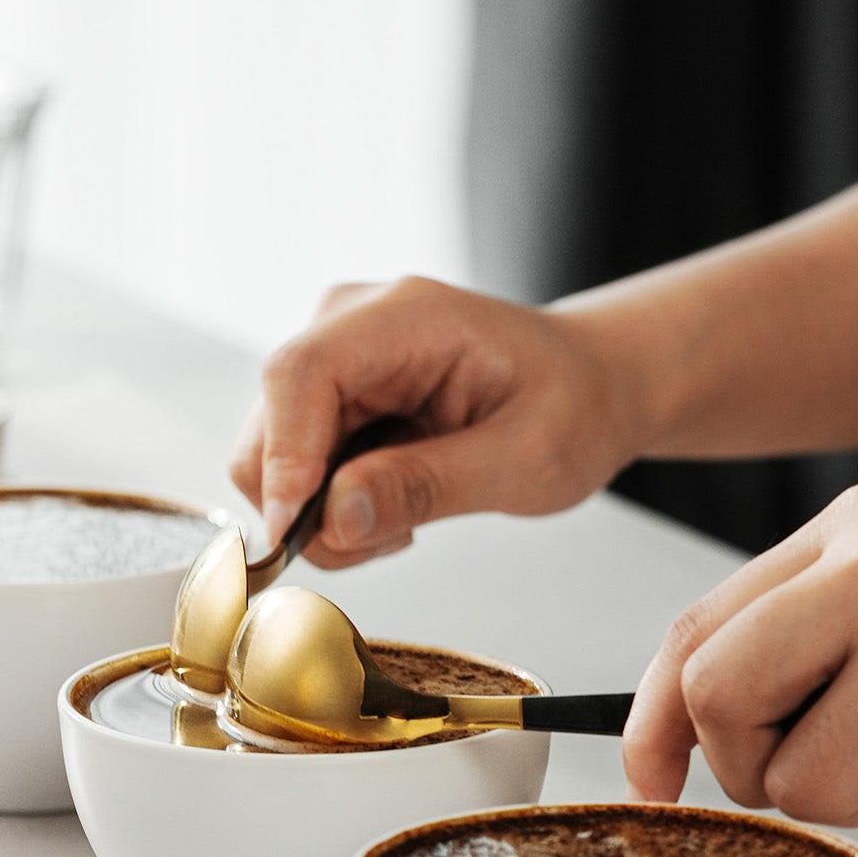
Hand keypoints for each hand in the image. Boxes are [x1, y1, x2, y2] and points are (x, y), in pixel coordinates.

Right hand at [230, 277, 633, 567]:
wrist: (587, 386)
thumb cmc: (571, 406)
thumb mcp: (522, 459)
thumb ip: (425, 486)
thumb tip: (334, 520)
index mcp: (405, 318)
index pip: (301, 374)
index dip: (284, 458)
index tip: (295, 533)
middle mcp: (350, 326)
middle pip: (269, 426)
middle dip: (305, 507)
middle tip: (389, 538)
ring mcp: (335, 362)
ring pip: (271, 459)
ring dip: (322, 516)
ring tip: (403, 520)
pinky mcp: (331, 400)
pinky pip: (295, 471)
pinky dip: (330, 510)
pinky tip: (391, 505)